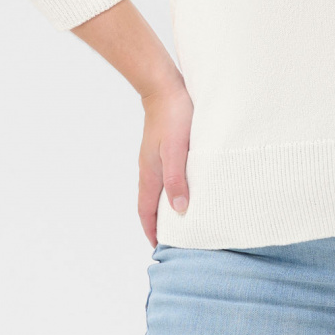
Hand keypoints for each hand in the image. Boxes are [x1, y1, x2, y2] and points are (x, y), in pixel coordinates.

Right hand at [137, 80, 193, 247]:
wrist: (165, 87)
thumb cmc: (173, 116)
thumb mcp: (177, 150)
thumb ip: (176, 179)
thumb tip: (179, 211)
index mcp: (150, 173)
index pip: (146, 211)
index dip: (152, 231)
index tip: (159, 248)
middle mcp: (150, 168)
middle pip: (151, 203)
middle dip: (159, 223)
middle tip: (175, 239)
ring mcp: (155, 157)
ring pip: (159, 189)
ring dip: (166, 206)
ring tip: (183, 218)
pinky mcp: (163, 147)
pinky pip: (166, 175)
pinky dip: (173, 188)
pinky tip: (187, 185)